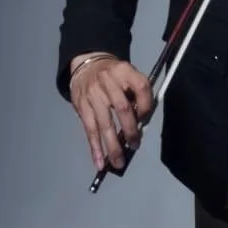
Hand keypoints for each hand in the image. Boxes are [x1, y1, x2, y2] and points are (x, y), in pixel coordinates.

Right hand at [69, 54, 153, 171]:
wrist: (87, 65)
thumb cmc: (113, 76)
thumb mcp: (128, 75)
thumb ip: (136, 94)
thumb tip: (142, 123)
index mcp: (125, 71)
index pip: (141, 86)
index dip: (147, 104)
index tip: (146, 119)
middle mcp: (109, 81)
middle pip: (122, 108)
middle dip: (130, 130)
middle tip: (135, 145)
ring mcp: (93, 94)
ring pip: (104, 123)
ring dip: (112, 146)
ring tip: (118, 162)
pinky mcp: (81, 106)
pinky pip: (89, 129)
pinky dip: (95, 147)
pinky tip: (100, 162)